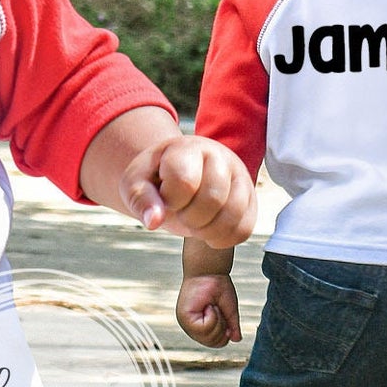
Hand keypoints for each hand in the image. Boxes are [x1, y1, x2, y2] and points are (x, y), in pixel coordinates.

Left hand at [119, 134, 255, 247]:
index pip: (185, 181)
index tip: (164, 199)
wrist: (174, 174)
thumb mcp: (136, 184)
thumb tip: (153, 221)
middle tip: (179, 214)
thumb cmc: (154, 178)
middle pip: (213, 198)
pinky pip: (245, 229)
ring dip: (208, 231)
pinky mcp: (251, 198)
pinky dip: (224, 238)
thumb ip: (141, 200)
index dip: (171, 201)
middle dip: (190, 218)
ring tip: (193, 224)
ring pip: (234, 214)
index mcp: (187, 148)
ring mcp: (239, 176)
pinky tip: (208, 232)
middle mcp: (219, 156)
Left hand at [177, 273, 241, 346]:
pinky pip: (203, 329)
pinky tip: (208, 306)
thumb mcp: (229, 310)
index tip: (223, 314)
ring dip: (217, 321)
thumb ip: (232, 326)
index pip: (217, 342)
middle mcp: (192, 326)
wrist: (209, 271)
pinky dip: (212, 317)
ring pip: (208, 338)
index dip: (226, 332)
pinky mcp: (184, 318)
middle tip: (217, 309)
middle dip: (222, 326)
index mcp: (201, 325)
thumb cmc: (218, 287)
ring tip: (212, 306)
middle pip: (213, 343)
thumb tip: (236, 339)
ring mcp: (187, 323)